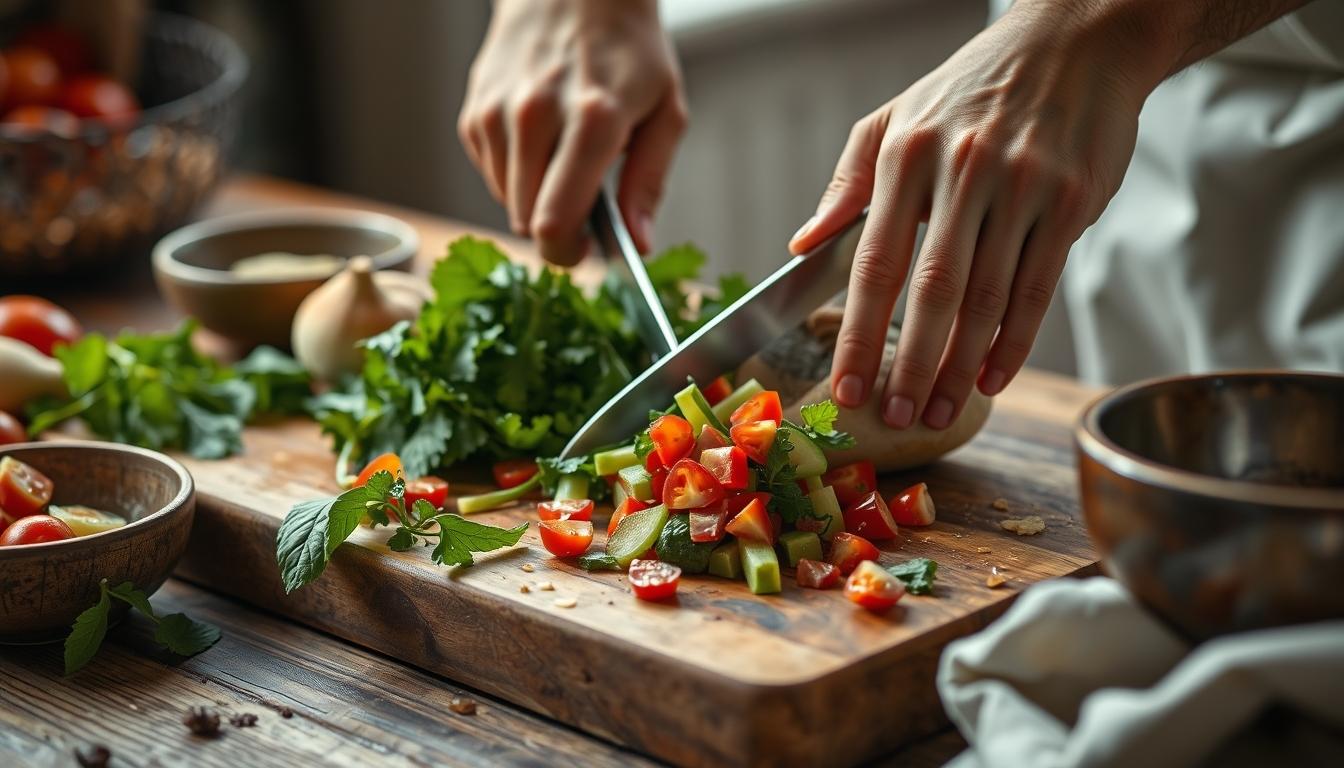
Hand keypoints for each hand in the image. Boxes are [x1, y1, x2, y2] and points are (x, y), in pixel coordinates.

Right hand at [458, 0, 686, 264]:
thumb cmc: (628, 50)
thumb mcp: (666, 110)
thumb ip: (649, 181)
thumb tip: (638, 243)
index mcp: (592, 119)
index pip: (556, 222)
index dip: (568, 255)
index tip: (584, 252)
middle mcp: (535, 115)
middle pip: (527, 222)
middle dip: (557, 229)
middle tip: (584, 205)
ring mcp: (496, 113)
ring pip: (508, 202)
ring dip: (537, 198)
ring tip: (565, 157)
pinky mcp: (473, 113)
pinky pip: (493, 175)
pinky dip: (517, 172)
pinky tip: (541, 139)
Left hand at [788, 0, 1161, 428]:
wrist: (1075, 41)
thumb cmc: (972, 88)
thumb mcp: (895, 118)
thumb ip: (846, 184)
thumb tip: (800, 245)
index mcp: (907, 155)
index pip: (875, 264)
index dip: (859, 335)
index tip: (847, 387)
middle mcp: (963, 171)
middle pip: (932, 292)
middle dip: (910, 366)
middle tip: (898, 418)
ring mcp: (1022, 186)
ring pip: (987, 298)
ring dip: (960, 366)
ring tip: (940, 412)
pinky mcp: (1070, 201)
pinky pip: (1038, 286)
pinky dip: (1015, 341)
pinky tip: (992, 378)